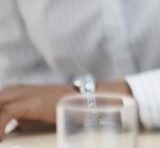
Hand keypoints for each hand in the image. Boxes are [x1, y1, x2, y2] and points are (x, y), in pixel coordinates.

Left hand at [0, 80, 131, 140]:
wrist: (84, 99)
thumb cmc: (62, 106)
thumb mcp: (35, 113)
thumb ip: (20, 119)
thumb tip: (10, 130)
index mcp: (13, 91)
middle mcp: (14, 90)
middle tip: (0, 135)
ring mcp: (20, 94)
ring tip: (0, 137)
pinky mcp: (28, 102)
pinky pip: (4, 113)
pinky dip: (0, 127)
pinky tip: (2, 137)